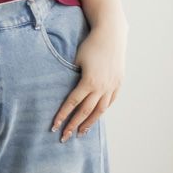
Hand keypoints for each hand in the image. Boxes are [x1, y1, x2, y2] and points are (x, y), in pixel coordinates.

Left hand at [51, 24, 125, 140]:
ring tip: (81, 132)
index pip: (72, 104)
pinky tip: (96, 116)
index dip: (62, 116)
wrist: (111, 34)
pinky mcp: (118, 83)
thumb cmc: (90, 45)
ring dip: (89, 123)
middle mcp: (101, 87)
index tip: (54, 127)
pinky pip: (110, 101)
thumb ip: (72, 78)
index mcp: (88, 82)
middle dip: (73, 125)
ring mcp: (112, 86)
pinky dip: (102, 110)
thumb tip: (65, 91)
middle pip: (85, 112)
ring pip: (100, 110)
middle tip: (64, 137)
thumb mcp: (77, 60)